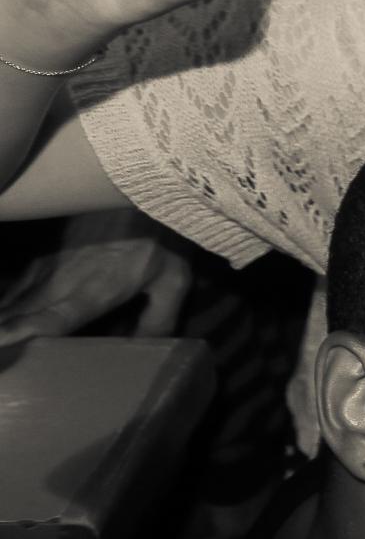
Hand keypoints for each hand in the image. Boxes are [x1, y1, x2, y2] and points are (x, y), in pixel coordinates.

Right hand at [0, 213, 191, 344]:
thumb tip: (144, 350)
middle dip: (3, 333)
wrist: (142, 188)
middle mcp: (63, 280)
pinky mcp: (42, 256)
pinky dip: (5, 304)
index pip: (52, 318)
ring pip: (12, 300)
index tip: (0, 340)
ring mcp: (48, 265)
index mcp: (96, 289)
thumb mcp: (173, 280)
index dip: (23, 331)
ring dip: (2, 319)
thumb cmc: (161, 236)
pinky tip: (4, 317)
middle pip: (19, 314)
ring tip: (1, 340)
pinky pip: (15, 287)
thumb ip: (158, 319)